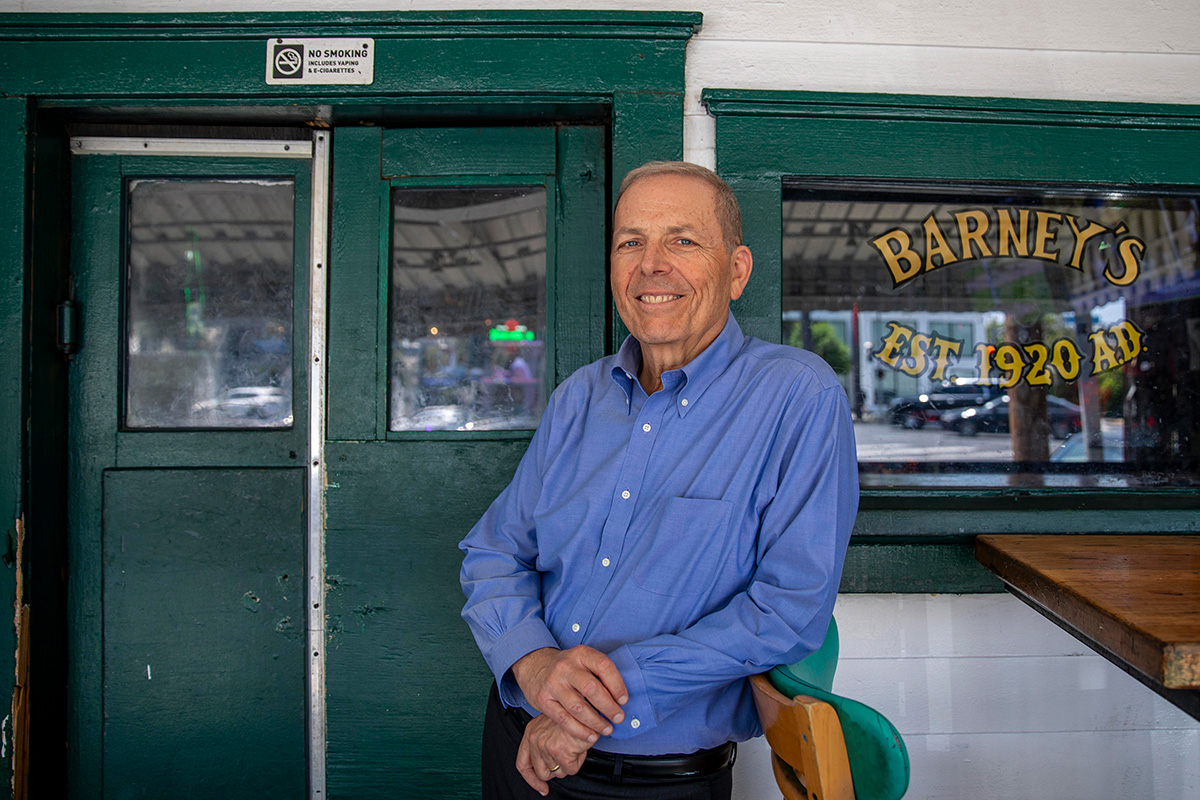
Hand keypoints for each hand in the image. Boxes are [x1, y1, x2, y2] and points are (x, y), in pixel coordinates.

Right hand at [510, 646, 627, 740]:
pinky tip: (591, 735)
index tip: (623, 700)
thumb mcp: (582, 660)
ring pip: (578, 707)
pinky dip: (580, 730)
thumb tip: (621, 699)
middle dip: (609, 707)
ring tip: (607, 729)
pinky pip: (564, 719)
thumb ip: (599, 674)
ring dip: (596, 722)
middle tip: (618, 718)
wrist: (534, 666)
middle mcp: (565, 667)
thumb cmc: (566, 668)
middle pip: (591, 688)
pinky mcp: (543, 700)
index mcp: (580, 653)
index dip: (617, 684)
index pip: (603, 666)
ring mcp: (553, 683)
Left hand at [516, 714, 590, 795]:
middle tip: (566, 756)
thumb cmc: (571, 714)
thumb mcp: (551, 726)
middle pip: (542, 772)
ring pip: (558, 772)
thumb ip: (543, 745)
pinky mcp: (560, 750)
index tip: (542, 787)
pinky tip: (579, 748)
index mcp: (531, 732)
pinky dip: (578, 761)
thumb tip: (547, 770)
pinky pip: (570, 770)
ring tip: (573, 746)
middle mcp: (535, 739)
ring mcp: (546, 745)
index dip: (532, 780)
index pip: (523, 764)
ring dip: (569, 763)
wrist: (585, 705)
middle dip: (557, 769)